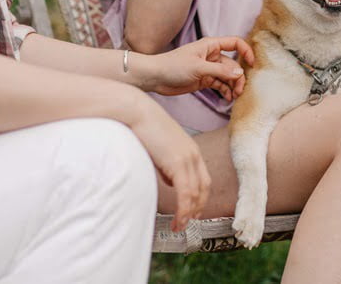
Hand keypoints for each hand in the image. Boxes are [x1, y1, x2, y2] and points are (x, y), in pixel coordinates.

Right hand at [128, 94, 211, 230]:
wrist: (137, 113)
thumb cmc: (144, 129)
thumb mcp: (161, 150)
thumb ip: (168, 165)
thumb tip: (169, 180)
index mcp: (191, 151)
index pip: (203, 180)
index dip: (200, 198)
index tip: (193, 211)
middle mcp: (194, 155)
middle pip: (204, 188)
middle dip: (197, 209)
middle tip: (187, 223)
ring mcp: (188, 158)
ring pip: (195, 194)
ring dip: (189, 214)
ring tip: (179, 226)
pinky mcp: (178, 162)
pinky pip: (186, 193)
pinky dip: (184, 209)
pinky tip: (178, 219)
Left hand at [136, 36, 254, 100]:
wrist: (155, 77)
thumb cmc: (173, 66)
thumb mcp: (199, 68)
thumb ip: (220, 71)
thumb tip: (240, 74)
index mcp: (211, 46)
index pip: (235, 43)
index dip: (246, 52)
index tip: (252, 64)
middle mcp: (212, 56)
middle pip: (233, 65)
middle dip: (239, 77)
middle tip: (240, 91)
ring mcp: (208, 69)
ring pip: (228, 76)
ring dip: (233, 86)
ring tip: (234, 97)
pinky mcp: (204, 80)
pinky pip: (220, 85)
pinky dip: (225, 91)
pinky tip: (227, 99)